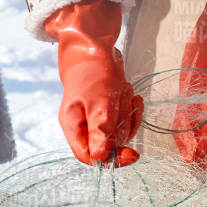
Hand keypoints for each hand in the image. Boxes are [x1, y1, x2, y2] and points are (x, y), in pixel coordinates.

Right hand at [45, 0, 143, 166]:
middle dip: (122, 127)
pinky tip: (132, 94)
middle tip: (125, 104)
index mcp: (74, 126)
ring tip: (125, 93)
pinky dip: (132, 109)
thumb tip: (101, 158)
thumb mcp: (99, 102)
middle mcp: (83, 126)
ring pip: (119, 133)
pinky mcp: (108, 111)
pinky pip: (125, 120)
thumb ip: (100, 131)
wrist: (95, 46)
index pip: (89, 156)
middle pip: (108, 145)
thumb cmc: (93, 72)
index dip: (111, 159)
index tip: (133, 154)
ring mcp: (96, 118)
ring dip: (128, 115)